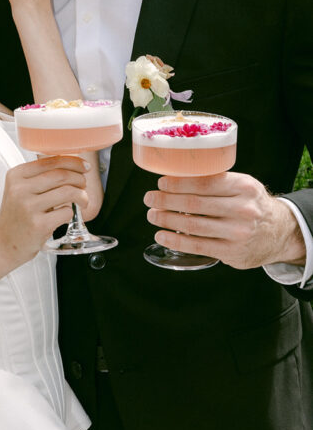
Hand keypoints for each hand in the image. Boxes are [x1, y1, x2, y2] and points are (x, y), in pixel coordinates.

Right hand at [0, 155, 88, 264]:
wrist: (3, 243)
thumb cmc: (17, 215)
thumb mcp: (20, 189)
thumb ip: (40, 176)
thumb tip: (72, 165)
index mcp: (16, 175)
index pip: (50, 161)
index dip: (73, 162)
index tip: (84, 166)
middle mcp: (20, 189)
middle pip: (61, 175)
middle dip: (79, 178)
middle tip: (83, 185)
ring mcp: (29, 207)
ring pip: (67, 192)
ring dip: (81, 195)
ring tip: (82, 200)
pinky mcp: (38, 225)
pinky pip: (66, 212)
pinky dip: (71, 212)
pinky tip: (64, 216)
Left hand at [143, 171, 306, 268]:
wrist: (280, 232)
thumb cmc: (253, 204)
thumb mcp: (243, 185)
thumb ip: (217, 180)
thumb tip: (178, 176)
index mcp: (243, 187)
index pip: (203, 182)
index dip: (178, 183)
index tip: (161, 183)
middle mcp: (242, 210)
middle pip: (194, 204)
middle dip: (165, 201)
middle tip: (150, 198)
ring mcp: (237, 233)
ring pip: (192, 226)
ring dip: (166, 220)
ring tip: (152, 215)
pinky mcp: (231, 252)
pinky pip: (197, 246)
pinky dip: (175, 240)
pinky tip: (162, 235)